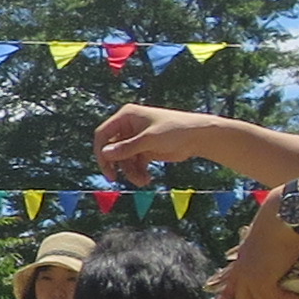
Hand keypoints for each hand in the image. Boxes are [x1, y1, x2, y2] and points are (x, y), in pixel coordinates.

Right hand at [93, 103, 223, 177]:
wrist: (198, 137)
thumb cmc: (174, 130)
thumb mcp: (149, 140)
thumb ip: (126, 148)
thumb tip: (105, 154)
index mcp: (126, 116)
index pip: (103, 134)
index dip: (101, 151)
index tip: (106, 168)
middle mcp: (128, 127)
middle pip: (112, 149)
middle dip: (116, 165)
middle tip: (115, 179)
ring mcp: (136, 139)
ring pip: (123, 160)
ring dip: (130, 172)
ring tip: (143, 181)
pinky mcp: (145, 150)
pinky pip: (134, 164)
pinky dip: (138, 173)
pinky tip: (146, 179)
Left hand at [212, 209, 298, 298]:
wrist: (284, 218)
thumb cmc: (280, 221)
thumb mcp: (267, 236)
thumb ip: (266, 247)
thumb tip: (280, 249)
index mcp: (243, 258)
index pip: (231, 280)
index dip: (227, 294)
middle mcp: (244, 270)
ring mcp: (251, 277)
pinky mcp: (264, 280)